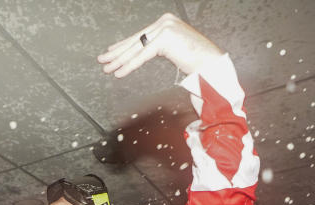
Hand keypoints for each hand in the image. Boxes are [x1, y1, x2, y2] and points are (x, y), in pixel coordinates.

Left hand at [98, 13, 222, 78]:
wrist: (211, 64)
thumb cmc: (197, 61)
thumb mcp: (174, 50)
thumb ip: (159, 48)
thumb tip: (144, 53)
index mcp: (166, 22)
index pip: (140, 36)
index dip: (124, 45)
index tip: (111, 52)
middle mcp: (164, 22)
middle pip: (136, 41)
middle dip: (117, 52)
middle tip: (103, 59)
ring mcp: (164, 28)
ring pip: (136, 48)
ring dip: (119, 60)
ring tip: (107, 68)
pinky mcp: (164, 39)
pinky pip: (142, 56)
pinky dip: (129, 66)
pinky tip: (119, 72)